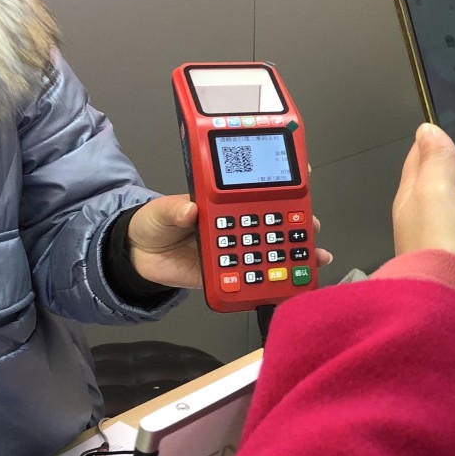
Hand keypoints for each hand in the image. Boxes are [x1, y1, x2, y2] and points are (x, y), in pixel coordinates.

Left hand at [129, 195, 332, 288]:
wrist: (141, 257)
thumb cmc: (155, 225)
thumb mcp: (161, 210)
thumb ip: (174, 210)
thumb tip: (189, 209)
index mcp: (222, 202)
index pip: (254, 190)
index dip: (279, 182)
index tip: (303, 174)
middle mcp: (235, 224)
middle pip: (274, 221)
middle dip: (298, 221)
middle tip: (310, 223)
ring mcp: (236, 249)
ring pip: (272, 248)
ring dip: (296, 252)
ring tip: (312, 254)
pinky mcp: (230, 273)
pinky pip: (254, 277)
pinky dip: (275, 280)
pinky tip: (292, 281)